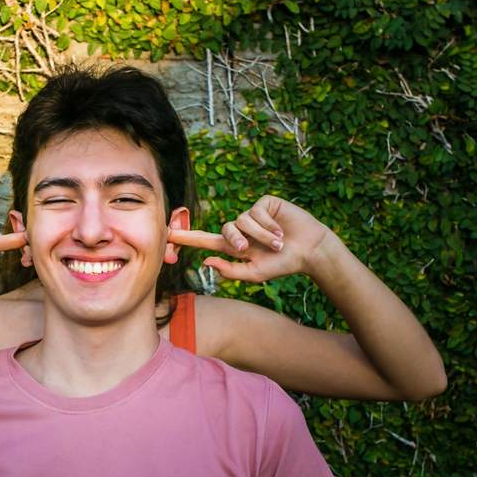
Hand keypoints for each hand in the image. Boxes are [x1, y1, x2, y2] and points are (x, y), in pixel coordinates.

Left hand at [168, 195, 334, 282]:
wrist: (309, 251)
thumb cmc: (282, 264)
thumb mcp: (254, 273)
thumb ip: (230, 270)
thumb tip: (205, 261)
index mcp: (234, 247)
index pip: (205, 241)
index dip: (186, 238)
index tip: (167, 234)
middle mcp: (241, 229)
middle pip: (224, 230)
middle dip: (235, 241)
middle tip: (248, 250)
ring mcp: (252, 215)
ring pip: (242, 221)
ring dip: (259, 235)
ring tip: (277, 243)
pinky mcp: (265, 204)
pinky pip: (256, 212)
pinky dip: (268, 224)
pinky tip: (280, 230)